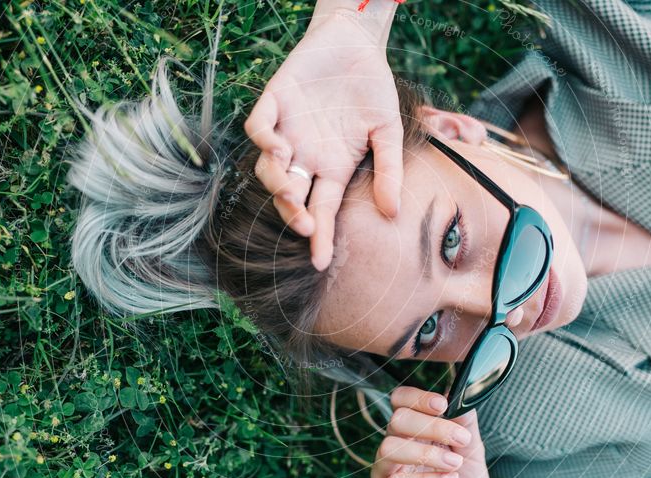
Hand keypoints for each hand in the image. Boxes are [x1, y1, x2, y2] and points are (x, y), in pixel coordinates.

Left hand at [244, 10, 403, 270]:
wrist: (357, 43)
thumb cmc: (373, 90)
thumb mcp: (388, 131)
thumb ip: (388, 169)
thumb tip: (392, 213)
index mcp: (333, 167)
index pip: (323, 211)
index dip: (321, 237)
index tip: (321, 261)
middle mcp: (307, 156)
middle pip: (291, 196)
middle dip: (293, 214)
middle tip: (303, 225)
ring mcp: (288, 131)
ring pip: (268, 169)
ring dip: (276, 183)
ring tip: (289, 190)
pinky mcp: (274, 102)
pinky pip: (259, 127)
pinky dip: (264, 140)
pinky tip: (279, 148)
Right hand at [368, 386, 490, 477]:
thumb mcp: (473, 454)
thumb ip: (465, 425)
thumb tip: (460, 394)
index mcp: (412, 433)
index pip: (400, 401)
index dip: (417, 397)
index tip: (444, 404)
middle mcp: (395, 450)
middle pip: (396, 420)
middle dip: (432, 426)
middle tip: (460, 441)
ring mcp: (386, 475)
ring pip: (389, 447)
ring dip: (427, 453)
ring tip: (455, 465)